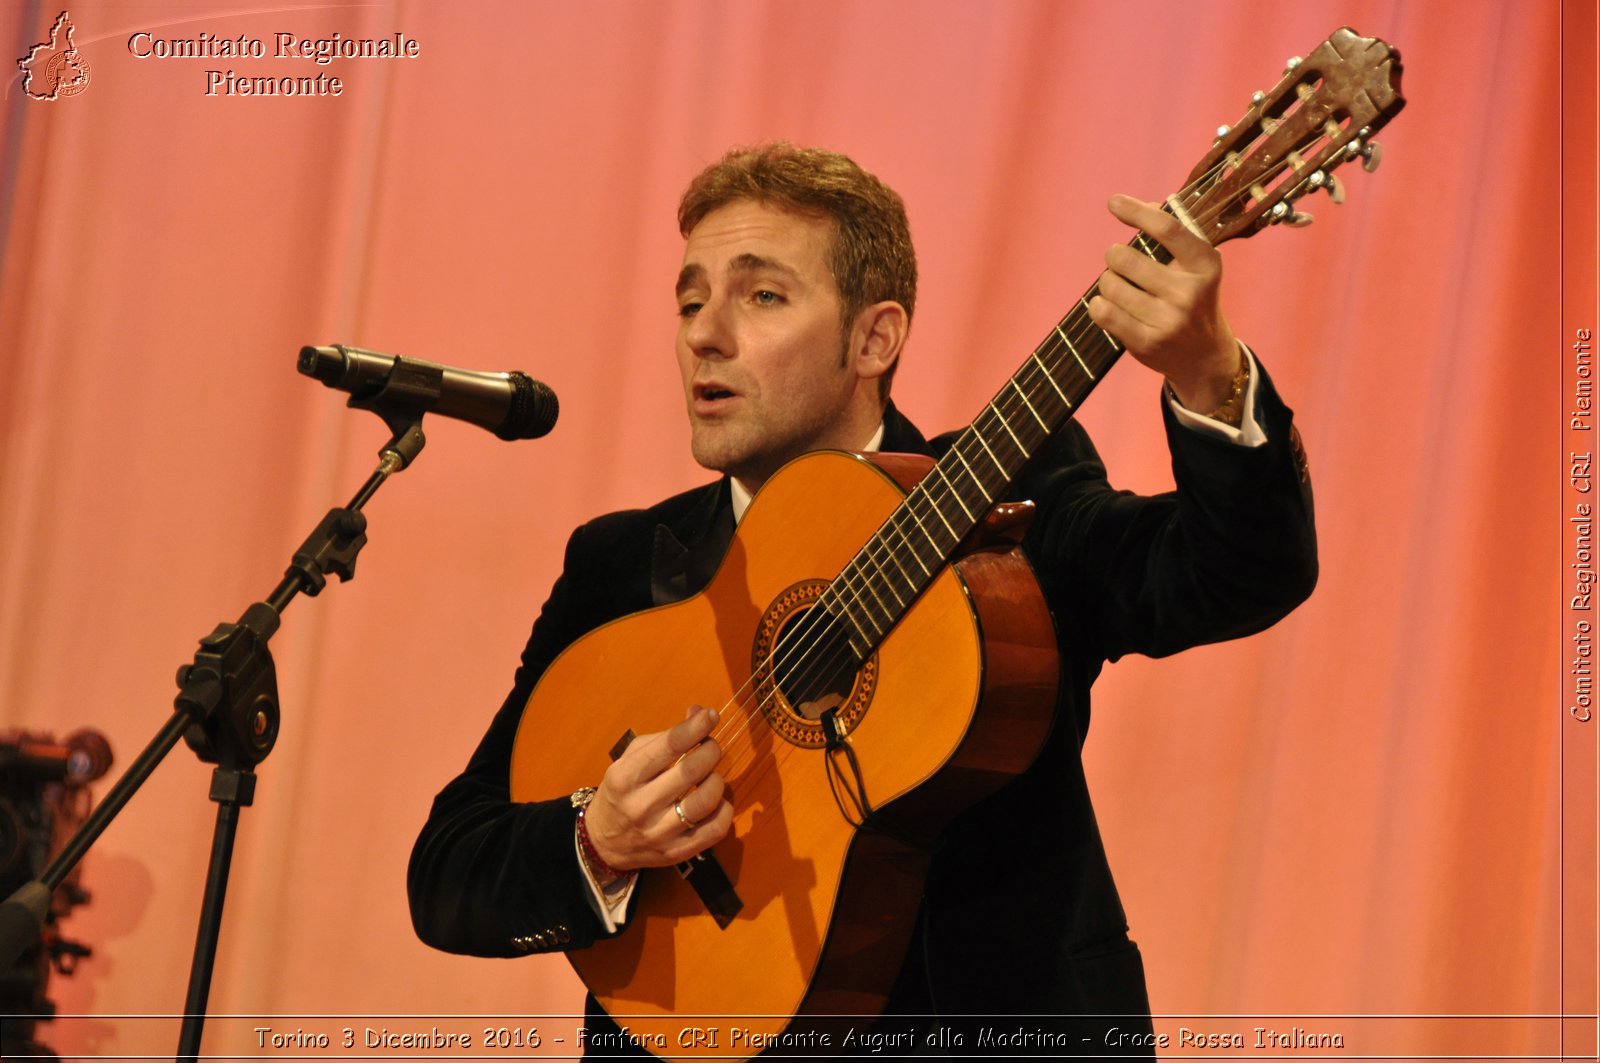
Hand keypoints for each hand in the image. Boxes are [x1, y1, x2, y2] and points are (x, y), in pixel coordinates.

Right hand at [583, 705, 733, 871]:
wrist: (603, 842)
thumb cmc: (621, 792)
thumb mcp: (631, 759)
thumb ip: (665, 737)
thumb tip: (700, 713)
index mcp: (626, 777)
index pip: (669, 746)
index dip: (696, 727)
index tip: (711, 715)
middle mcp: (641, 806)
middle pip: (691, 771)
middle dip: (710, 751)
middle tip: (710, 746)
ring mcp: (659, 833)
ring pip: (706, 801)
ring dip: (717, 780)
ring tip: (710, 775)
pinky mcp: (676, 852)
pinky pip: (715, 830)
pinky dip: (723, 810)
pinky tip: (715, 802)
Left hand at [1087, 194, 1242, 409]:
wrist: (1204, 355)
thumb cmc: (1191, 297)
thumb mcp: (1195, 265)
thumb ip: (1171, 235)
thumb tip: (1140, 205)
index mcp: (1205, 264)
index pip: (1167, 229)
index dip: (1137, 211)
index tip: (1113, 202)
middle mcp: (1189, 292)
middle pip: (1124, 257)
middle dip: (1114, 256)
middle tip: (1121, 263)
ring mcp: (1169, 320)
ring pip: (1110, 284)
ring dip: (1108, 282)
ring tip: (1120, 289)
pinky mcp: (1147, 342)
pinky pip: (1104, 312)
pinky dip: (1098, 305)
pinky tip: (1107, 305)